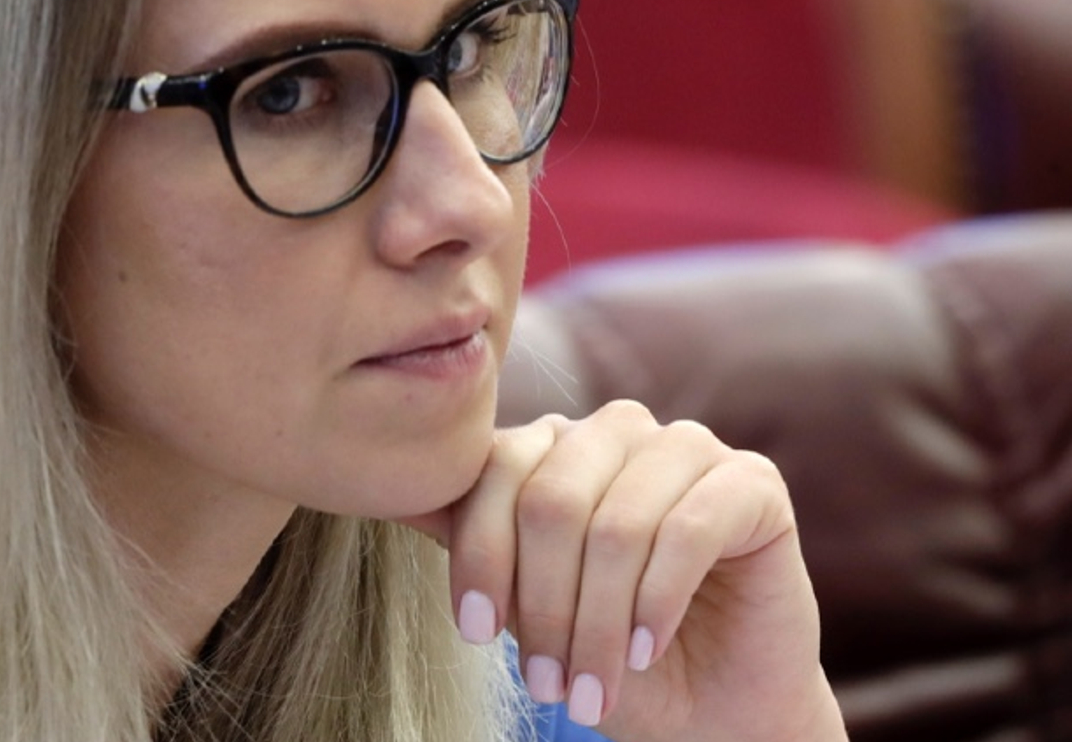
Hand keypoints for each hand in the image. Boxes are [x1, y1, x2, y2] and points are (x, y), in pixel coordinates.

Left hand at [398, 401, 847, 741]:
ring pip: (617, 523)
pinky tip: (648, 649)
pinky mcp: (751, 482)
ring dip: (599, 622)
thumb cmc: (609, 651)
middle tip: (547, 685)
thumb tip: (388, 493)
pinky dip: (658, 601)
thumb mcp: (524, 601)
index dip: (481, 554)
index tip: (477, 632)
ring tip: (592, 689)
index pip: (494, 471)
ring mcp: (686, 447)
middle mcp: (614, 431)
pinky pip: (688, 530)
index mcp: (552, 445)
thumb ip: (469, 538)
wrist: (713, 708)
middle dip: (544, 605)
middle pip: (551, 499)